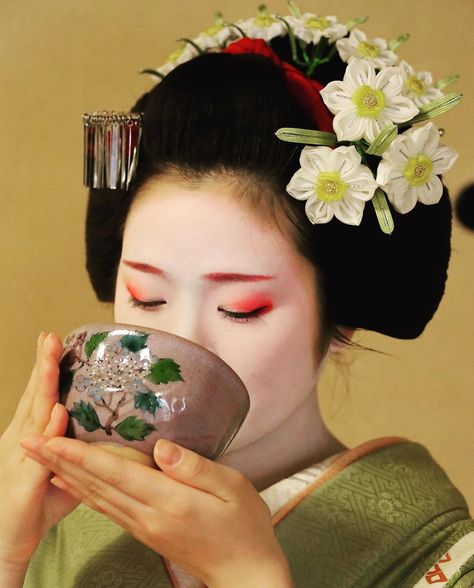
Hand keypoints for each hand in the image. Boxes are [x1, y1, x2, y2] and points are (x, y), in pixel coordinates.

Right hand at [0, 333, 78, 569]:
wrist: (8, 543)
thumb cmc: (37, 505)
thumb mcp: (65, 473)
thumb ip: (80, 451)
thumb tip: (108, 436)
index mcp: (31, 437)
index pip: (40, 397)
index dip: (47, 370)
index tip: (55, 343)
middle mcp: (22, 441)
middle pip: (35, 397)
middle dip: (43, 366)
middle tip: (51, 336)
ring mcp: (21, 459)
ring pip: (34, 416)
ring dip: (44, 387)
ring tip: (51, 359)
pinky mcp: (25, 482)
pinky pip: (41, 453)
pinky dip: (49, 431)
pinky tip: (58, 411)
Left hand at [19, 434, 291, 586]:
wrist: (245, 574)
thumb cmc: (244, 526)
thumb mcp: (232, 487)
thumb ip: (195, 467)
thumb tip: (162, 446)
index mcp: (169, 501)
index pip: (115, 472)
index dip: (80, 454)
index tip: (51, 437)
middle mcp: (148, 516)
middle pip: (95, 485)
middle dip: (59, 461)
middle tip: (29, 440)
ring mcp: (143, 526)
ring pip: (95, 497)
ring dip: (64, 475)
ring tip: (41, 456)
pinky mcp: (145, 531)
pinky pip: (106, 508)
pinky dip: (83, 492)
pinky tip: (72, 482)